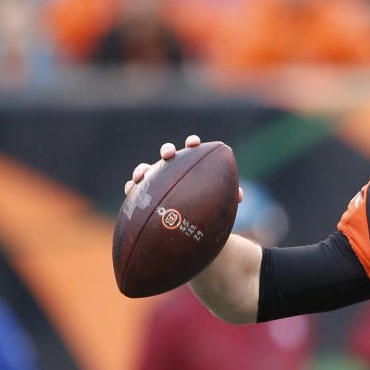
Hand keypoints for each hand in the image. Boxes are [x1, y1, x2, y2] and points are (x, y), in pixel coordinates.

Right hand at [123, 135, 242, 202]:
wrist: (189, 226)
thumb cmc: (206, 208)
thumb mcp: (218, 204)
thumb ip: (229, 197)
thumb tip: (239, 195)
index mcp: (191, 166)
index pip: (192, 150)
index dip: (192, 143)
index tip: (193, 143)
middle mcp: (173, 169)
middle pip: (168, 154)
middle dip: (167, 151)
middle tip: (168, 154)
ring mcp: (157, 180)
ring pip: (147, 170)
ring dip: (142, 170)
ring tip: (142, 176)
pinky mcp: (144, 194)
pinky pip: (135, 189)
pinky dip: (131, 188)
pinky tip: (130, 192)